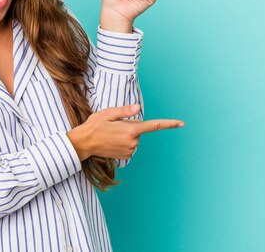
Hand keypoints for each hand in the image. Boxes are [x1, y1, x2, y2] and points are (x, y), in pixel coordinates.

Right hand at [66, 105, 184, 160]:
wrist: (83, 144)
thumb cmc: (94, 126)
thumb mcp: (108, 113)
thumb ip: (125, 111)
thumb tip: (138, 108)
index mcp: (131, 130)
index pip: (154, 126)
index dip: (169, 124)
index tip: (181, 123)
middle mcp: (133, 142)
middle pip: (139, 129)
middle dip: (130, 125)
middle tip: (113, 125)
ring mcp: (130, 150)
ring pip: (134, 138)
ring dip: (125, 134)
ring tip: (109, 133)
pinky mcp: (126, 156)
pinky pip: (129, 145)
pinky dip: (123, 142)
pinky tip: (111, 141)